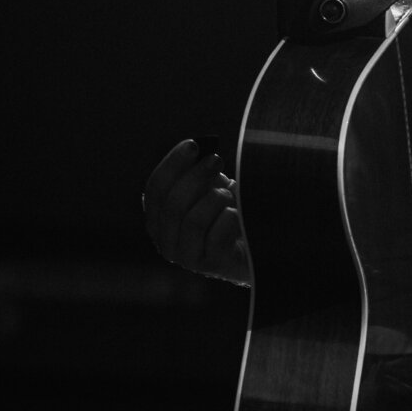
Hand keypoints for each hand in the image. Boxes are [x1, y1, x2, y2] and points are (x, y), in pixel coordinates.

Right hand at [143, 139, 252, 285]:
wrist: (256, 245)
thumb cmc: (227, 212)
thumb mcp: (208, 188)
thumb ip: (197, 173)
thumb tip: (196, 149)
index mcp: (158, 221)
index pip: (155, 190)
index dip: (172, 165)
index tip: (193, 145)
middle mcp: (166, 242)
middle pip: (173, 203)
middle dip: (196, 176)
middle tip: (216, 159)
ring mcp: (188, 258)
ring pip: (194, 219)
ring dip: (217, 199)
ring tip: (232, 195)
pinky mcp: (212, 265)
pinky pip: (218, 233)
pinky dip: (231, 216)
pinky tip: (239, 215)